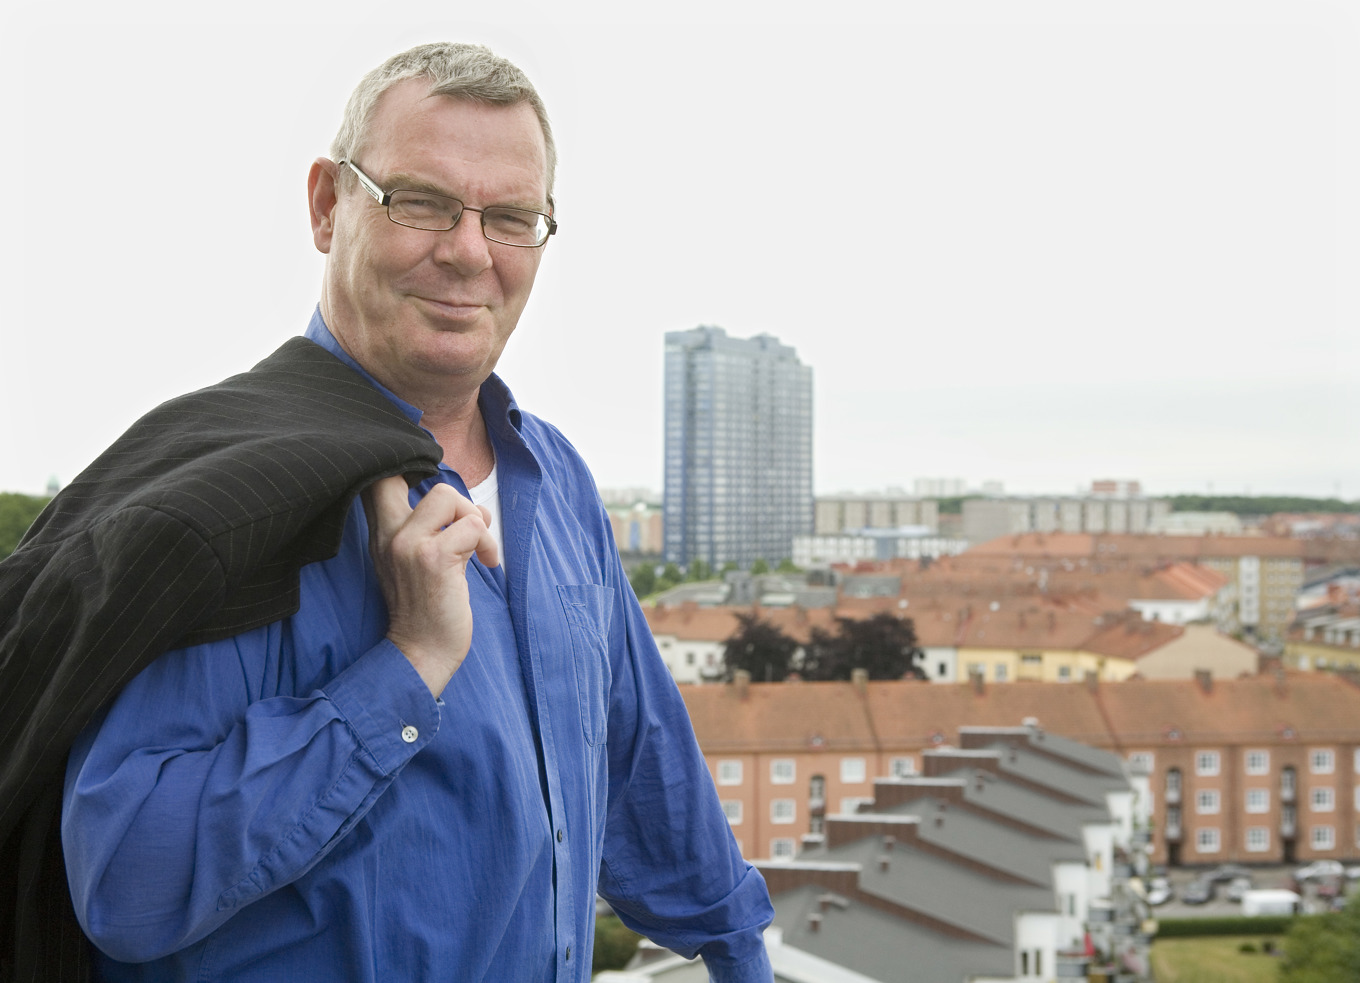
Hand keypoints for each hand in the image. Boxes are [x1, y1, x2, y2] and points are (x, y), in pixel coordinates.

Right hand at [364, 476, 499, 695]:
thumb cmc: (427, 609)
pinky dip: (487, 542)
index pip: (378, 478)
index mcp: (382, 534)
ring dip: (475, 519)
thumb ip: (429, 530)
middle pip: (412, 476)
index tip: (444, 502)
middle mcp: (389, 535)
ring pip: (448, 495)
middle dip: (454, 497)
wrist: (421, 654)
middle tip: (468, 529)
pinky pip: (472, 525)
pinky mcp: (434, 558)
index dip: (409, 467)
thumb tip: (470, 506)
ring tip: (478, 550)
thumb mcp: (415, 562)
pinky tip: (487, 564)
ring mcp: (409, 545)